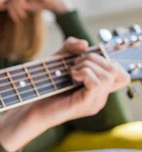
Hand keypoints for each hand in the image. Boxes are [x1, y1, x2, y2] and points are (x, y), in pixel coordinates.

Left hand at [0, 37, 129, 151]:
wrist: (30, 107)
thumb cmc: (44, 85)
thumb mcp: (58, 60)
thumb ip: (70, 47)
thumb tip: (85, 44)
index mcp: (98, 88)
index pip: (121, 74)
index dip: (106, 60)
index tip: (84, 60)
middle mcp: (100, 96)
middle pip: (116, 70)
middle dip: (95, 59)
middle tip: (75, 64)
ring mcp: (95, 102)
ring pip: (109, 75)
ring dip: (88, 66)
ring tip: (72, 71)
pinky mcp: (86, 104)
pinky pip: (98, 83)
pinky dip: (85, 73)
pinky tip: (72, 75)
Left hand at [5, 0, 72, 21]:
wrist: (54, 3)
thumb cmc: (37, 4)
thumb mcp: (20, 5)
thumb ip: (9, 3)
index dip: (4, 5)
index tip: (9, 14)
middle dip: (11, 9)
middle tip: (16, 19)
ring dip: (17, 9)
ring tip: (22, 16)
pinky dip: (23, 6)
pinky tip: (27, 10)